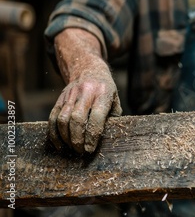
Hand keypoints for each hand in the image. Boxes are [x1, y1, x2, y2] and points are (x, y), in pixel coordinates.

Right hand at [48, 28, 121, 153]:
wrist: (88, 69)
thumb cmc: (105, 89)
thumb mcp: (114, 99)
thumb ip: (113, 116)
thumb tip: (109, 138)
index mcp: (103, 92)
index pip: (96, 116)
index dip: (93, 134)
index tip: (90, 148)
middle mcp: (85, 92)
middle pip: (77, 118)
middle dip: (77, 138)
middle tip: (81, 151)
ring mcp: (70, 95)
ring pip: (62, 119)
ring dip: (65, 138)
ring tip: (72, 149)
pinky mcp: (59, 99)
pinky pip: (53, 117)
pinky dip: (54, 133)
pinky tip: (60, 144)